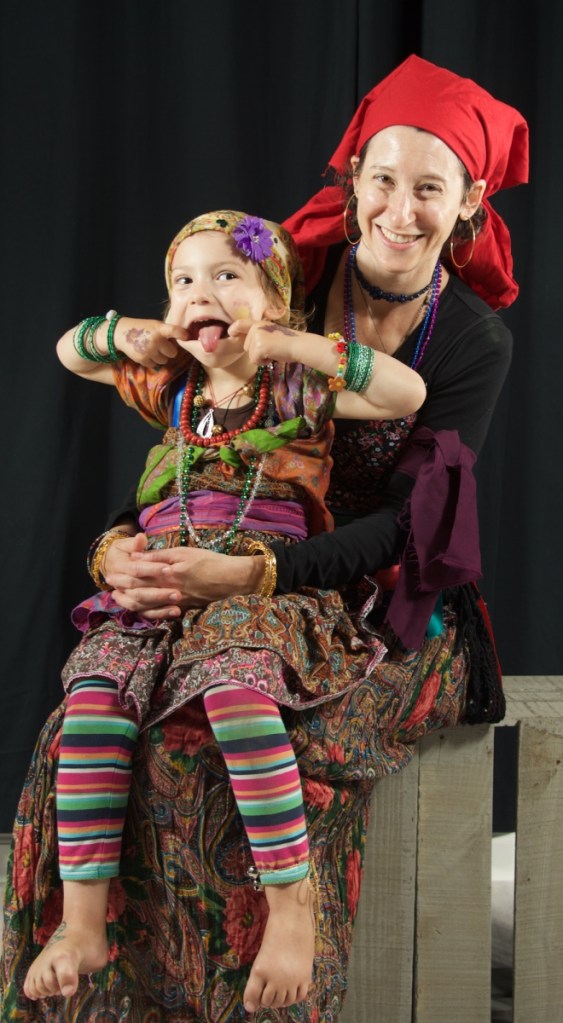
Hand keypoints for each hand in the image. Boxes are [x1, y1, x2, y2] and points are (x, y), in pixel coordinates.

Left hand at [104, 537, 264, 617]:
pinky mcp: (183, 607)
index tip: (110, 573)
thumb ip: (159, 556)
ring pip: (146, 604)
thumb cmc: (209, 561)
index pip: (138, 574)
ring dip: (130, 600)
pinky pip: (159, 612)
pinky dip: (147, 611)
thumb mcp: (184, 552)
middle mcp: (167, 590)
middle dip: (122, 588)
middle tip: (109, 585)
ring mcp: (174, 601)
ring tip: (118, 598)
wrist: (232, 580)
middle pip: (139, 590)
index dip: (123, 573)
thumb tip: (137, 555)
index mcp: (166, 573)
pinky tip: (141, 609)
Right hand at [115, 317, 187, 368]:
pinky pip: (155, 365)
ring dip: (161, 357)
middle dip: (169, 351)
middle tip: (163, 347)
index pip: (175, 331)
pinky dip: (152, 361)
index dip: (182, 335)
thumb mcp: (155, 325)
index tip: (186, 337)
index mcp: (160, 329)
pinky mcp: (143, 360)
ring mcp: (149, 351)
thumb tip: (182, 340)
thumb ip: (167, 331)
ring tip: (153, 350)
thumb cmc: (142, 328)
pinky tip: (146, 353)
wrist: (121, 333)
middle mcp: (156, 340)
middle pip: (173, 353)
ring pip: (164, 361)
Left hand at [228, 319, 299, 364]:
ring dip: (261, 357)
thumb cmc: (287, 342)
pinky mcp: (258, 347)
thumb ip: (259, 335)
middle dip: (256, 351)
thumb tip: (246, 344)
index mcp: (259, 323)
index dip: (234, 329)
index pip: (241, 323)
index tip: (230, 333)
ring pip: (250, 354)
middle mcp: (255, 327)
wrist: (298, 345)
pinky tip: (273, 355)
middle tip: (272, 348)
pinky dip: (264, 362)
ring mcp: (256, 337)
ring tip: (274, 351)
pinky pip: (255, 360)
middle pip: (246, 346)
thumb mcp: (270, 333)